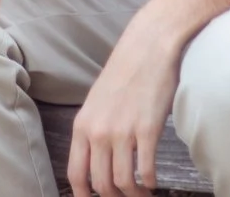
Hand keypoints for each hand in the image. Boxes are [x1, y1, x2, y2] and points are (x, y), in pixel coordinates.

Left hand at [66, 16, 181, 196]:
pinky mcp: (147, 130)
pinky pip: (145, 170)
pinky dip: (150, 182)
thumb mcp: (97, 102)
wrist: (147, 48)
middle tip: (126, 196)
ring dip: (134, 194)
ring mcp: (122, 132)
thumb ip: (93, 129)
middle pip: (100, 184)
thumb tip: (97, 159)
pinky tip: (153, 180)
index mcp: (82, 125)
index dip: (84, 195)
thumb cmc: (124, 73)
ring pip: (122, 182)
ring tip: (142, 193)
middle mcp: (98, 132)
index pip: (76, 174)